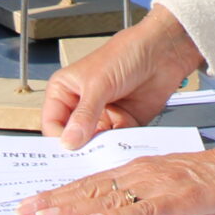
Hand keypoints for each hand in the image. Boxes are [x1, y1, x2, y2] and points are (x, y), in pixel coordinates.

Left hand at [15, 147, 214, 214]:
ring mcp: (155, 186)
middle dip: (53, 201)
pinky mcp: (173, 200)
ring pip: (106, 197)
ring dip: (73, 208)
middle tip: (23, 211)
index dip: (59, 192)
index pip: (90, 181)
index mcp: (137, 168)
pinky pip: (140, 210)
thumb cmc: (207, 174)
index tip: (33, 203)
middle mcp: (140, 173)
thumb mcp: (165, 176)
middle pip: (90, 188)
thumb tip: (106, 203)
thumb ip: (137, 185)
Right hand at [40, 3, 207, 147]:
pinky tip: (122, 149)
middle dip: (79, 149)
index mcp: (65, 91)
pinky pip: (116, 143)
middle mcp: (81, 106)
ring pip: (94, 144)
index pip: (52, 124)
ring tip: (105, 155)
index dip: (58, 139)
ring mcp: (102, 116)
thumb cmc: (126, 53)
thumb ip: (84, 115)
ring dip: (101, 151)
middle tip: (84, 163)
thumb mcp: (99, 83)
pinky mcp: (123, 123)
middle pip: (72, 138)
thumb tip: (69, 141)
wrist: (162, 51)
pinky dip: (119, 148)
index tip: (68, 154)